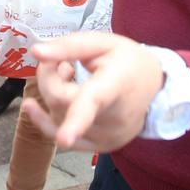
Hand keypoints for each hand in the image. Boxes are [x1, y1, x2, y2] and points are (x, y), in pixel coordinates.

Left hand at [21, 32, 165, 152]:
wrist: (155, 85)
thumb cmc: (126, 60)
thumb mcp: (102, 42)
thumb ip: (68, 46)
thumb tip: (36, 52)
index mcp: (116, 85)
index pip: (93, 102)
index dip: (76, 120)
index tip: (64, 139)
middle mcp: (114, 117)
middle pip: (61, 103)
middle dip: (50, 79)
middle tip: (63, 64)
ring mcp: (108, 136)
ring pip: (58, 119)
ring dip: (53, 96)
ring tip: (70, 78)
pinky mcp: (101, 147)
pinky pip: (62, 140)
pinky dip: (45, 121)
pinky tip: (33, 107)